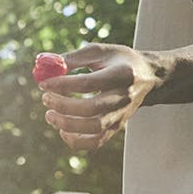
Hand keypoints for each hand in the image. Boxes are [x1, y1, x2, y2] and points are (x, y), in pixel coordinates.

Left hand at [38, 43, 163, 150]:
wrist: (148, 77)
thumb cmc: (119, 60)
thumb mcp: (99, 51)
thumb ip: (73, 58)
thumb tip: (45, 66)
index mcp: (121, 73)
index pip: (89, 83)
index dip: (63, 84)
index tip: (44, 83)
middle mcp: (123, 97)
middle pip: (91, 108)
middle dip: (63, 105)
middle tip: (45, 98)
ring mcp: (121, 115)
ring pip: (94, 128)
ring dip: (66, 124)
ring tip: (50, 114)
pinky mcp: (117, 127)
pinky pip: (96, 141)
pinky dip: (76, 141)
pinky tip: (62, 130)